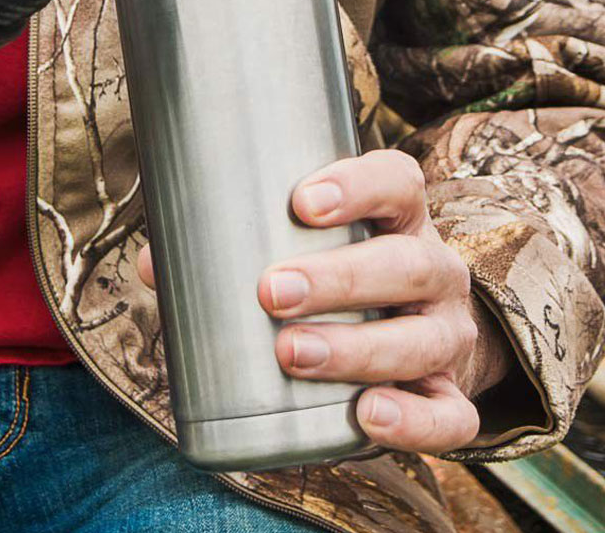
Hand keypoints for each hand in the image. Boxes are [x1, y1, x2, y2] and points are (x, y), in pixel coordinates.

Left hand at [137, 149, 511, 454]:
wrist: (410, 331)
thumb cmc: (331, 274)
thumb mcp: (294, 247)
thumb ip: (226, 246)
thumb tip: (151, 264)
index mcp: (398, 218)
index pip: (398, 182)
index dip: (358, 186)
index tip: (301, 201)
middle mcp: (434, 270)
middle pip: (408, 265)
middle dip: (340, 278)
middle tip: (272, 292)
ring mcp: (447, 333)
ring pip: (424, 339)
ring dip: (359, 348)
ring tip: (293, 354)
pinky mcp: (451, 395)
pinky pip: (452, 416)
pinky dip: (415, 421)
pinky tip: (368, 416)